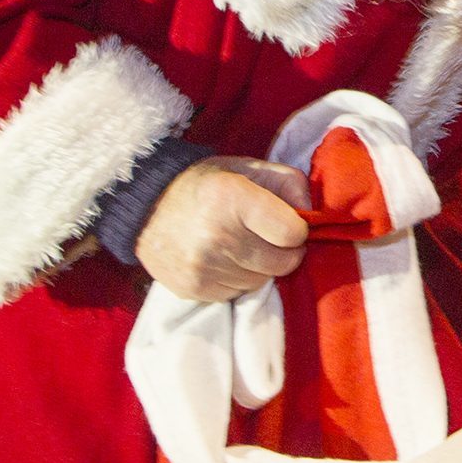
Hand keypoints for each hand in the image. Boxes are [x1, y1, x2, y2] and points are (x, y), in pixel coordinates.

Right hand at [135, 156, 311, 301]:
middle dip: (284, 251)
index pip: (293, 233)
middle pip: (282, 262)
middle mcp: (218, 235)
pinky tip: (223, 258)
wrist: (147, 205)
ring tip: (241, 245)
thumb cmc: (208, 184)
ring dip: (260, 266)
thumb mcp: (248, 168)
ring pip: (262, 281)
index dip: (297, 229)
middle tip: (268, 237)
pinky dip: (238, 279)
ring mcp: (204, 267)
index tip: (287, 223)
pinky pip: (238, 294)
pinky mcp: (193, 289)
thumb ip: (289, 184)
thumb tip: (314, 214)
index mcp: (234, 198)